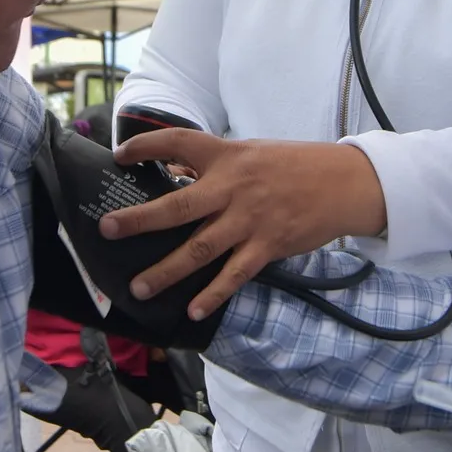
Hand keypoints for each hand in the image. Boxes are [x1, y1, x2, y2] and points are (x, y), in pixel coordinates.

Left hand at [99, 131, 388, 320]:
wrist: (343, 182)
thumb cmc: (295, 166)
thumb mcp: (252, 153)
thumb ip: (214, 164)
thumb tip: (173, 170)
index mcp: (227, 155)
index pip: (177, 142)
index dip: (145, 146)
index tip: (119, 156)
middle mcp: (233, 187)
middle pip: (176, 206)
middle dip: (138, 220)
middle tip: (107, 230)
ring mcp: (249, 219)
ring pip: (199, 249)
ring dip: (166, 270)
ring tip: (139, 287)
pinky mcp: (267, 245)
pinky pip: (234, 274)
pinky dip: (212, 294)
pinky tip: (192, 309)